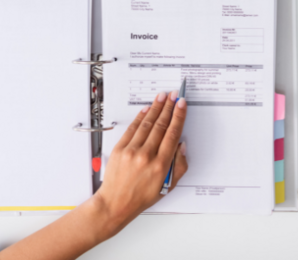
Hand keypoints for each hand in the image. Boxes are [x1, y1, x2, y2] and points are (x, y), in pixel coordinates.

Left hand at [0, 92, 187, 259]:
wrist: (115, 203)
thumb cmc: (142, 196)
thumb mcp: (169, 185)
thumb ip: (179, 165)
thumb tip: (181, 145)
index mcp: (161, 164)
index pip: (173, 133)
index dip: (179, 117)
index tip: (182, 105)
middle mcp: (146, 155)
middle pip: (161, 125)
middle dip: (169, 107)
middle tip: (175, 95)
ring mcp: (132, 151)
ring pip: (147, 124)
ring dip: (156, 108)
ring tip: (162, 97)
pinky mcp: (120, 149)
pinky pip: (132, 129)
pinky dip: (140, 117)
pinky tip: (146, 109)